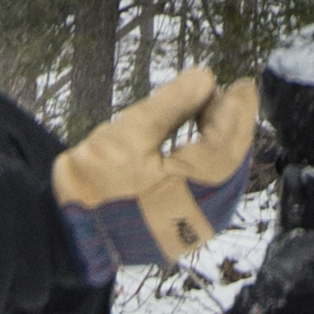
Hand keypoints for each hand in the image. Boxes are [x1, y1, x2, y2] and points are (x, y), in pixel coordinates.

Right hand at [52, 66, 263, 265]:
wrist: (70, 235)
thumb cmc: (95, 185)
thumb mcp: (130, 133)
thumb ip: (173, 104)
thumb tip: (207, 78)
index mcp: (194, 189)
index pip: (229, 142)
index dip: (238, 109)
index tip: (243, 83)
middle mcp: (205, 215)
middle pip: (233, 160)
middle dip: (233, 124)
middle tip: (226, 93)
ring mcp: (197, 229)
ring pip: (226, 178)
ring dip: (224, 143)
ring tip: (210, 112)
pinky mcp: (186, 234)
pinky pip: (213, 194)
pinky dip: (213, 165)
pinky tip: (201, 143)